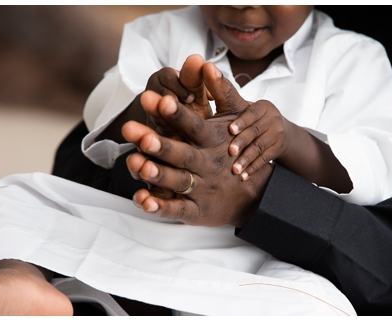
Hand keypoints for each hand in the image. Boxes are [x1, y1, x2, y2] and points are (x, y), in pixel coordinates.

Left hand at [125, 62, 271, 227]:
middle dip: (159, 143)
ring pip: (178, 180)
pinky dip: (159, 206)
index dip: (174, 113)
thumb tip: (200, 61)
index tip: (157, 99)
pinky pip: (177, 209)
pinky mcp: (197, 209)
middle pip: (180, 152)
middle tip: (134, 130)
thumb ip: (215, 90)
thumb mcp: (231, 116)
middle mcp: (207, 162)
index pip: (191, 123)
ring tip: (135, 163)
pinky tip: (141, 199)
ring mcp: (202, 187)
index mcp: (213, 138)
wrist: (257, 189)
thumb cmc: (234, 142)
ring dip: (156, 173)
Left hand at [227, 100, 299, 180]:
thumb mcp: (240, 107)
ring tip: (235, 170)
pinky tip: (244, 176)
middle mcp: (273, 118)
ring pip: (260, 147)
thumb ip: (224, 96)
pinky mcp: (278, 149)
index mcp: (262, 106)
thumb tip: (208, 77)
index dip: (242, 122)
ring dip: (247, 159)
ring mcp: (277, 134)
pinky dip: (254, 168)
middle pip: (256, 131)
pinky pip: (265, 159)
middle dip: (242, 142)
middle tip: (230, 152)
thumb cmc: (248, 118)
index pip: (252, 113)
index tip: (230, 130)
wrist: (280, 130)